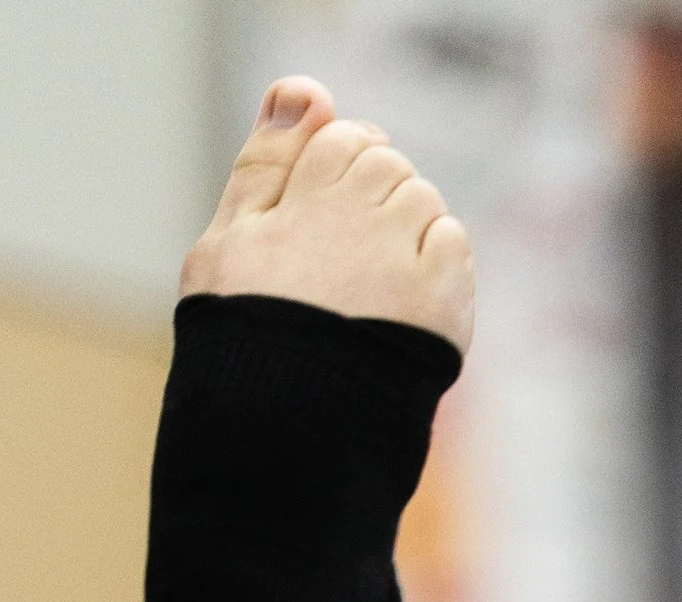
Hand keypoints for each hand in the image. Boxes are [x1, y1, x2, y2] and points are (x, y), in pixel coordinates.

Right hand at [181, 78, 473, 354]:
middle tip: (348, 259)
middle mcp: (347, 219)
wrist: (289, 434)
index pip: (339, 134)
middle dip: (372, 196)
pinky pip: (453, 242)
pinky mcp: (439, 303)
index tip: (327, 211)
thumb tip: (307, 88)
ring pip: (421, 199)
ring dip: (406, 227)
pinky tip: (409, 297)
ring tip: (374, 284)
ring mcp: (398, 260)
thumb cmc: (248, 343)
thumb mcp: (228, 244)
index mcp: (291, 199)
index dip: (339, 167)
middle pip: (384, 164)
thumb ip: (265, 162)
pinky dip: (438, 259)